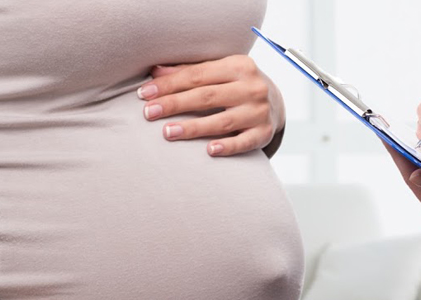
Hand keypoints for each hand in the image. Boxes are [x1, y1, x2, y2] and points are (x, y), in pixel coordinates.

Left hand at [137, 55, 284, 156]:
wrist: (277, 102)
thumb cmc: (237, 85)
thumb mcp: (220, 72)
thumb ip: (189, 72)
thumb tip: (155, 72)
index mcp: (239, 65)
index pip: (197, 75)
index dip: (169, 85)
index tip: (144, 94)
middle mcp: (252, 87)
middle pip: (207, 96)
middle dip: (175, 104)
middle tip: (148, 113)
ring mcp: (259, 111)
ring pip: (222, 121)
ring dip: (193, 127)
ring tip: (168, 132)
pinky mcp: (265, 133)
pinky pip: (244, 142)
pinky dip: (227, 146)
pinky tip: (209, 150)